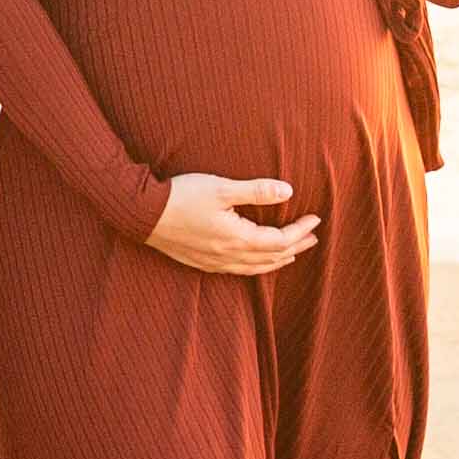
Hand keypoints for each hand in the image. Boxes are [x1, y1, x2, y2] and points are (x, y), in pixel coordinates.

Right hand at [145, 172, 320, 278]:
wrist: (143, 214)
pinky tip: (256, 262)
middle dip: (296, 247)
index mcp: (237, 238)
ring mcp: (215, 262)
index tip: (316, 219)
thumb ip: (256, 190)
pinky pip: (239, 271)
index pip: (280, 240)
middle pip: (272, 257)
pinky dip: (256, 267)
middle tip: (313, 238)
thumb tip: (288, 190)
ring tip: (293, 254)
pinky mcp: (203, 262)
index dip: (300, 231)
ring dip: (278, 260)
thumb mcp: (221, 187)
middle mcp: (229, 255)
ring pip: (256, 268)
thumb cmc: (182, 196)